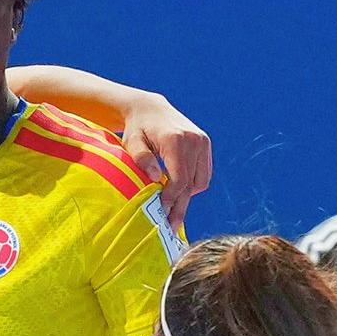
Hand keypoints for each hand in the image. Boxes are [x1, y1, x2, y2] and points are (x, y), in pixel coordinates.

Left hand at [119, 94, 210, 227]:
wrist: (150, 108)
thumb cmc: (137, 129)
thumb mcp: (131, 142)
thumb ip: (141, 158)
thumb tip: (155, 178)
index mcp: (176, 140)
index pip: (179, 178)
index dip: (171, 198)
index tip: (160, 212)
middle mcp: (194, 140)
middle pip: (190, 183)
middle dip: (180, 206)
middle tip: (171, 227)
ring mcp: (202, 142)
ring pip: (199, 181)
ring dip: (186, 196)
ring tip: (172, 210)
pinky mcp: (205, 144)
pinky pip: (203, 174)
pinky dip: (192, 185)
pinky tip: (178, 192)